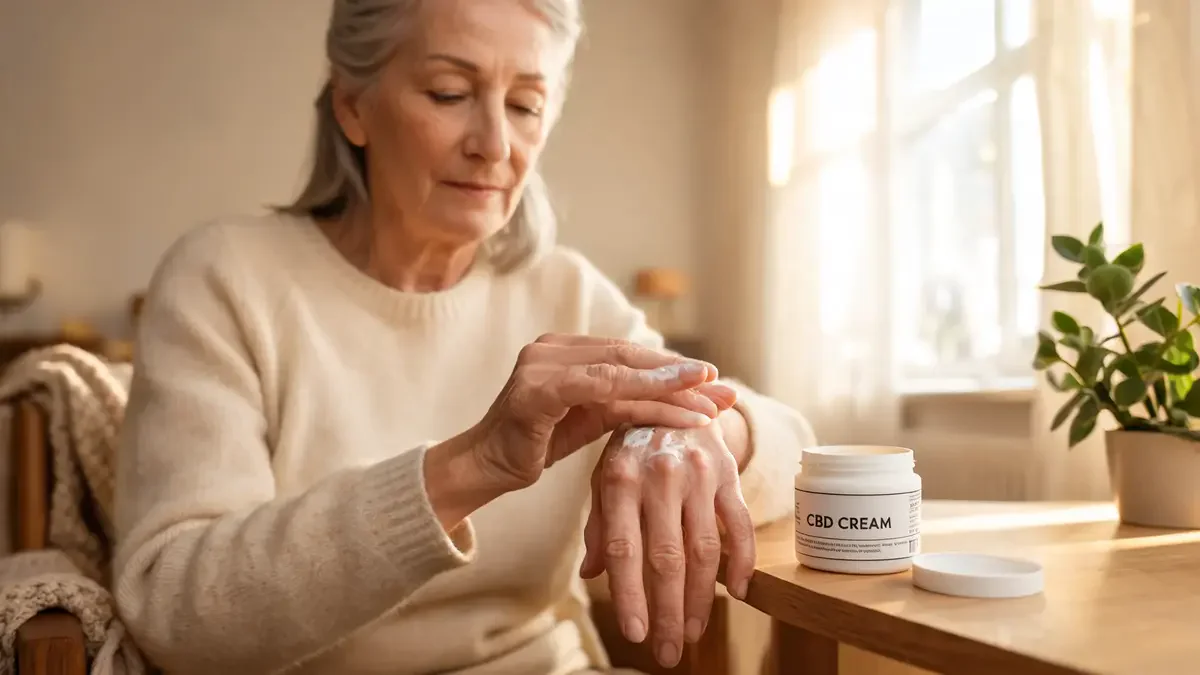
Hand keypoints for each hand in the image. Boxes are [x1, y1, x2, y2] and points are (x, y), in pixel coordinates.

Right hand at [468, 333, 734, 492]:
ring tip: (712, 399)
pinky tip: (680, 411)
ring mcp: (542, 365)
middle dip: (680, 374)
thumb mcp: (588, 420)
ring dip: (672, 386)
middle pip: (630, 357)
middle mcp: (552, 347)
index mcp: (564, 349)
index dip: (671, 366)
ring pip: (621, 371)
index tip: (714, 381)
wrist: (484, 468)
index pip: (627, 354)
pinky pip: (601, 390)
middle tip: (723, 387)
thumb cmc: (535, 444)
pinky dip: (646, 399)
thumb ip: (623, 402)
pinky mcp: (537, 390)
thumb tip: (677, 396)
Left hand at [579, 419, 755, 668]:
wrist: (676, 392)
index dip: (629, 594)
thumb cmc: (633, 444)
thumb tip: (591, 573)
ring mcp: (698, 474)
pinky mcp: (728, 473)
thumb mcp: (605, 474)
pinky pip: (741, 525)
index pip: (622, 547)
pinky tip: (738, 593)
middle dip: (668, 611)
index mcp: (619, 476)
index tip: (635, 634)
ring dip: (702, 598)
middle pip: (666, 557)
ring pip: (703, 549)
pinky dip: (742, 562)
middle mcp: (659, 474)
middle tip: (670, 652)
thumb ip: (599, 523)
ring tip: (695, 632)